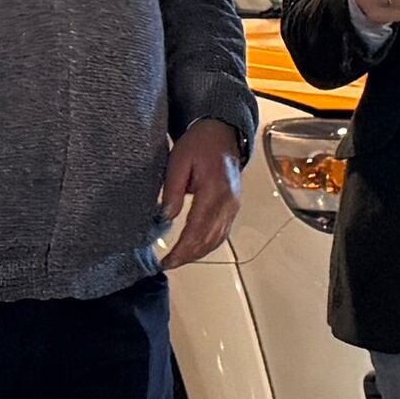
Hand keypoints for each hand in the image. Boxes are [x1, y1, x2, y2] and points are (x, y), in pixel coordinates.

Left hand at [160, 122, 240, 268]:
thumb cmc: (199, 144)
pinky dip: (208, 245)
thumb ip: (172, 191)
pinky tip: (194, 250)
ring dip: (198, 254)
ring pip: (217, 239)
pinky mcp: (233, 207)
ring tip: (178, 260)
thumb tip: (165, 217)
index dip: (182, 250)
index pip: (197, 229)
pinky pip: (222, 232)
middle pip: (208, 239)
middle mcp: (228, 202)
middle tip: (168, 265)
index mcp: (214, 191)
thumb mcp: (178, 161)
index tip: (166, 261)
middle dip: (188, 256)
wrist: (222, 133)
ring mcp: (233, 206)